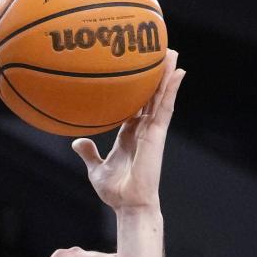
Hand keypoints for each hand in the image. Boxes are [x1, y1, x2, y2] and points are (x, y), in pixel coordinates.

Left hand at [72, 50, 184, 211]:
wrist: (129, 203)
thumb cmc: (116, 191)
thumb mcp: (97, 169)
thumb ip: (89, 153)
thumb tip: (78, 142)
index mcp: (130, 134)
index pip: (135, 106)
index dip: (138, 90)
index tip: (137, 72)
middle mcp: (143, 129)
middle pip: (151, 96)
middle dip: (156, 76)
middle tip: (159, 52)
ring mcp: (152, 130)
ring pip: (161, 97)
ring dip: (167, 75)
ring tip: (172, 52)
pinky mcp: (158, 134)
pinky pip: (165, 107)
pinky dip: (172, 89)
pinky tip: (178, 72)